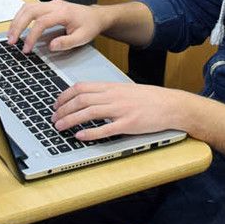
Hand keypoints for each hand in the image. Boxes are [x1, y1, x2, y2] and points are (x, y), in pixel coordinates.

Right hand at [6, 0, 104, 53]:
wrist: (96, 16)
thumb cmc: (90, 26)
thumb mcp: (83, 37)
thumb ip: (67, 42)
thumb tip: (50, 46)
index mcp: (63, 12)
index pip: (42, 22)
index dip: (32, 36)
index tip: (27, 49)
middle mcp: (55, 5)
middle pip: (30, 10)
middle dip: (18, 26)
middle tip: (11, 41)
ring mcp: (51, 4)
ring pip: (28, 7)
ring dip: (17, 20)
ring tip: (11, 35)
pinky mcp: (48, 6)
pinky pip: (30, 8)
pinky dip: (21, 17)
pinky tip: (17, 28)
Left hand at [52, 81, 188, 140]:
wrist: (171, 104)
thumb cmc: (149, 98)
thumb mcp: (125, 90)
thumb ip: (107, 93)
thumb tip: (87, 99)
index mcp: (112, 87)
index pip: (81, 87)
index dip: (64, 96)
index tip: (56, 104)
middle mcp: (114, 96)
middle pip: (81, 99)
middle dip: (63, 109)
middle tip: (54, 118)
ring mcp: (121, 110)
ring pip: (89, 112)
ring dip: (71, 120)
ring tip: (60, 127)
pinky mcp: (128, 124)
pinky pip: (106, 129)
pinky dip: (90, 133)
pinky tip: (80, 136)